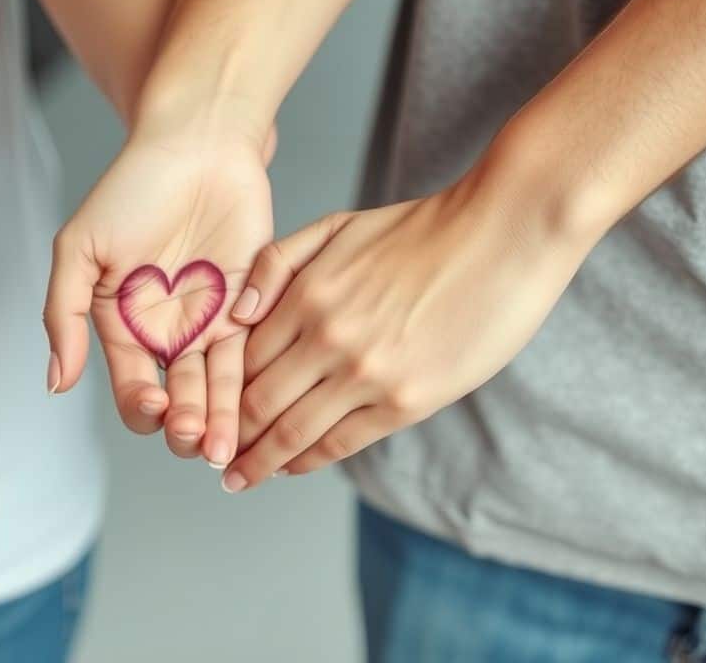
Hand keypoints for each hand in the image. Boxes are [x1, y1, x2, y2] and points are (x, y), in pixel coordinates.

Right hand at [45, 124, 272, 466]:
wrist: (197, 143)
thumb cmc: (132, 188)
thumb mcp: (80, 248)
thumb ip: (64, 315)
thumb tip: (56, 383)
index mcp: (123, 328)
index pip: (132, 389)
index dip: (143, 407)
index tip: (154, 403)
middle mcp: (166, 334)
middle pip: (179, 402)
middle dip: (186, 428)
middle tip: (195, 437)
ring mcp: (209, 323)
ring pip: (218, 390)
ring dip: (222, 421)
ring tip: (227, 445)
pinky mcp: (249, 307)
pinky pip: (253, 356)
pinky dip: (254, 385)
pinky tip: (257, 406)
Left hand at [219, 165, 594, 491]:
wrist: (502, 235)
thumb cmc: (423, 228)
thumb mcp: (337, 225)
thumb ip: (278, 263)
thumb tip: (235, 314)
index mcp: (305, 294)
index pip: (241, 358)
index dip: (215, 391)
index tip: (203, 410)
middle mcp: (326, 337)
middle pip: (255, 402)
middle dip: (227, 435)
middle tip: (208, 457)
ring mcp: (365, 373)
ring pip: (292, 431)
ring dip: (259, 461)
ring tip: (238, 479)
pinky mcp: (406, 400)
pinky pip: (341, 441)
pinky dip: (308, 460)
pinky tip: (290, 468)